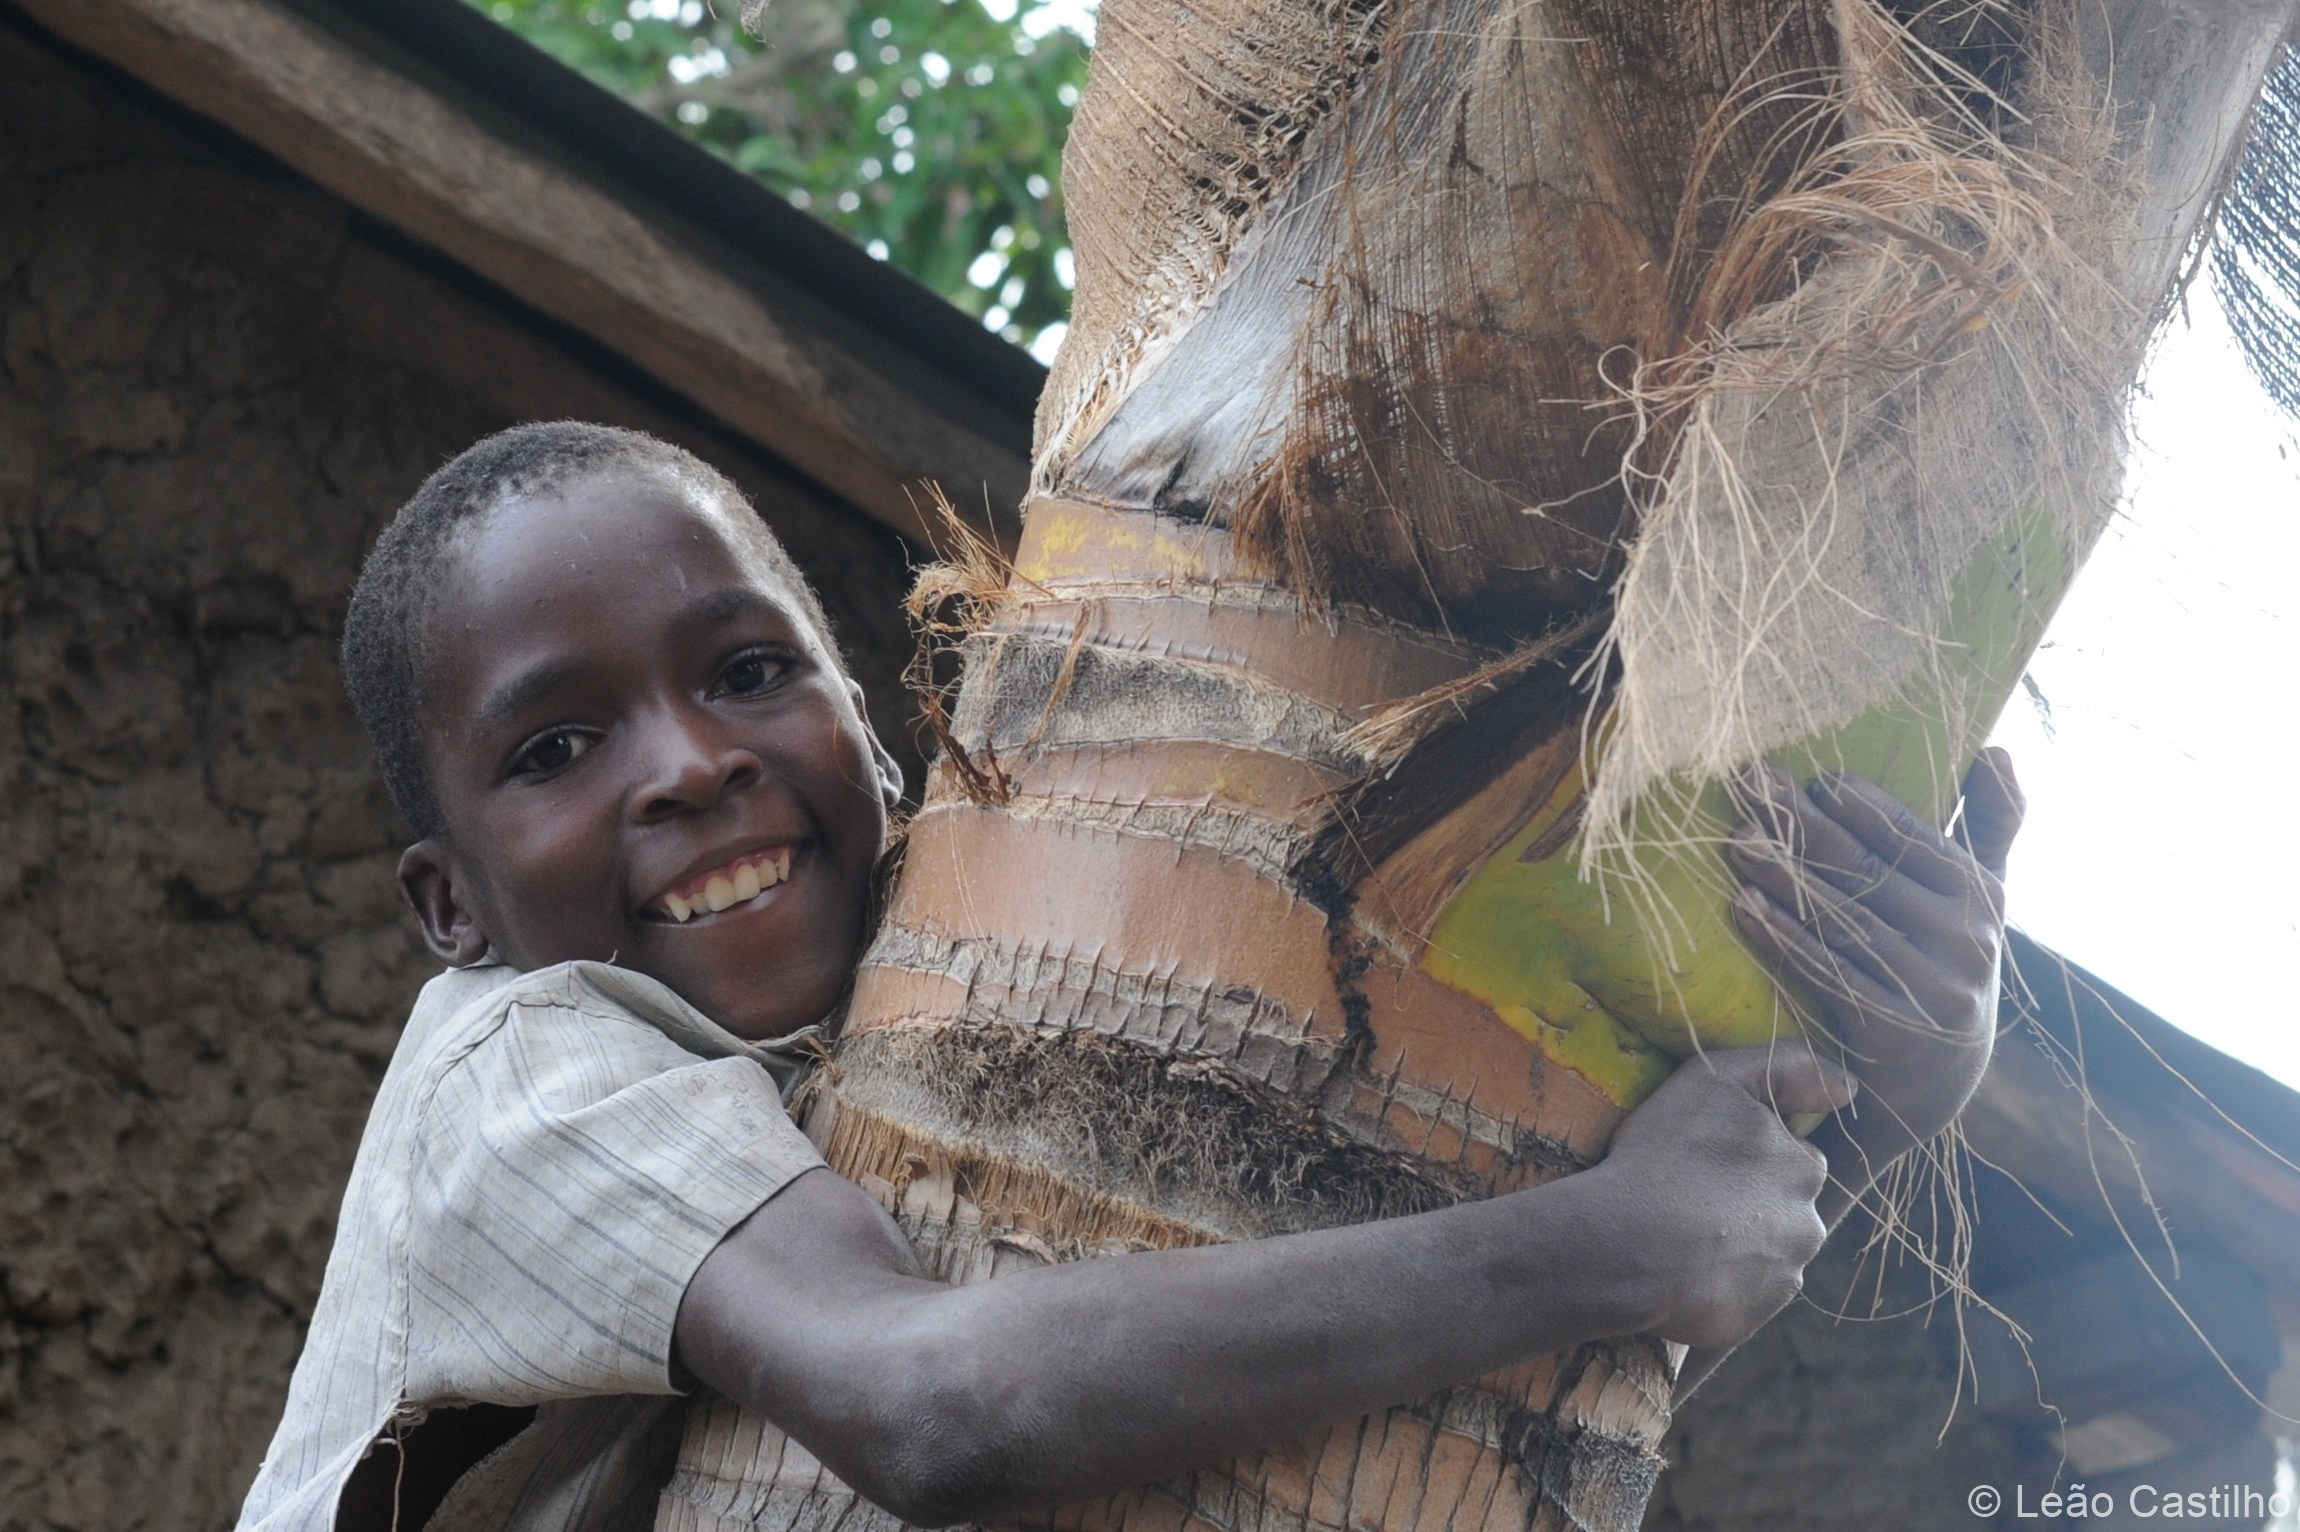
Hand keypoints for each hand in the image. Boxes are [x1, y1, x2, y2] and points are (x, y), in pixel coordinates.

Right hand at [1593, 1043, 1853, 1349]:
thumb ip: (1789, 1068)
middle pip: (1785, 1212)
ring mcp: (1779, 1281)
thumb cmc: (1669, 1154)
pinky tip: (1677, 1272)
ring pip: (1765, 1258)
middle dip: (1752, 1206)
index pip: (1796, 1159)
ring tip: (1680, 1237)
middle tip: (1694, 1197)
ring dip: (1736, 1248)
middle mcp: (1807, 1229)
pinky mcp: (1748, 1322)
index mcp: (1804, 1171)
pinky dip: (1716, 1288)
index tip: (1711, 1155)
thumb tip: (1847, 1087)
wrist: (1630, 1245)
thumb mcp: (1718, 1080)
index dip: (1753, 1154)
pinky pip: (1737, 1300)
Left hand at [1725, 749, 2024, 1166]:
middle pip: (1869, 871)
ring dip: (1785, 877)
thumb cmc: (1943, 960)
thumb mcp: (1982, 897)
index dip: (1862, 805)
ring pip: (1844, 921)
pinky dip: (1784, 939)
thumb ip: (1991, 825)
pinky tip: (1744, 908)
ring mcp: (1932, 989)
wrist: (1937, 1081)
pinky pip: (1829, 974)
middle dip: (1803, 825)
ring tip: (1736, 841)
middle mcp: (1966, 940)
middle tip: (1749, 786)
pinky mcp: (1894, 1033)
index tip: (1810, 778)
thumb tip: (1996, 750)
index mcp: (1982, 895)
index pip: (1913, 837)